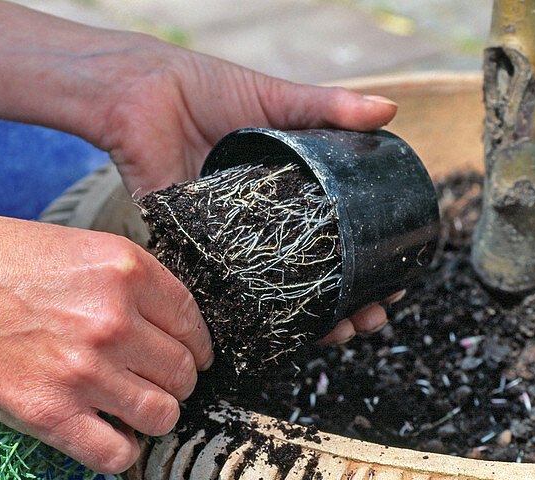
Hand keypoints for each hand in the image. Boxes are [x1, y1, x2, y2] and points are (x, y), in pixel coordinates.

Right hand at [0, 215, 211, 473]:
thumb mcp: (71, 244)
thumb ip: (123, 281)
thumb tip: (161, 322)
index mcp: (125, 269)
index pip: (193, 323)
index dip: (192, 346)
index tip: (183, 356)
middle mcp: (115, 320)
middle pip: (183, 374)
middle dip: (172, 382)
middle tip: (146, 383)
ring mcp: (84, 371)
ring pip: (163, 415)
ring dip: (151, 418)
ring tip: (125, 410)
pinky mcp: (50, 414)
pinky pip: (117, 455)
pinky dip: (119, 452)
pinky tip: (102, 435)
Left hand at [80, 36, 400, 343]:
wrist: (142, 94)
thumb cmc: (206, 91)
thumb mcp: (277, 101)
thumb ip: (329, 107)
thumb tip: (391, 110)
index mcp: (287, 197)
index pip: (335, 241)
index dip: (365, 266)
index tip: (393, 284)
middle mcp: (261, 227)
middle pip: (311, 279)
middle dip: (346, 307)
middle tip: (371, 318)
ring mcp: (229, 246)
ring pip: (273, 298)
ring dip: (309, 322)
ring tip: (340, 331)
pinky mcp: (193, 254)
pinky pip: (223, 296)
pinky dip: (250, 318)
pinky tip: (279, 332)